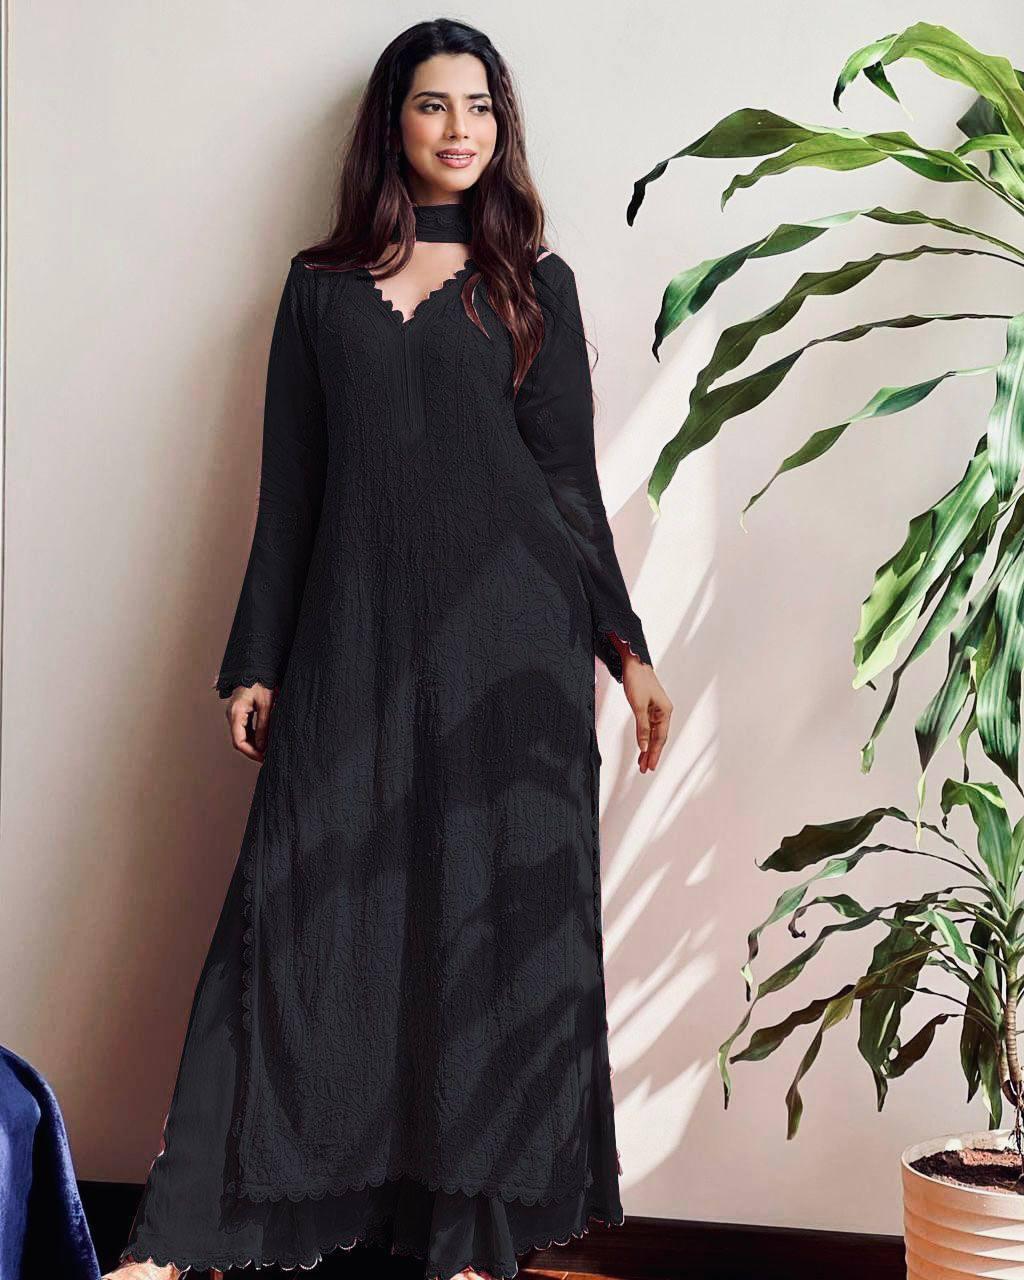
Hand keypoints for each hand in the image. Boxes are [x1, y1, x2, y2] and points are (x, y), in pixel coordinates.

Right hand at [224, 682, 275, 761]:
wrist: (256, 671)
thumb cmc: (262, 684)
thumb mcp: (266, 705)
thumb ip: (264, 726)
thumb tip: (262, 747)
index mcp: (236, 713)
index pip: (239, 741)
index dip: (250, 752)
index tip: (263, 758)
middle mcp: (232, 715)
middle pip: (238, 741)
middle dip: (252, 751)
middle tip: (267, 758)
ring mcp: (234, 715)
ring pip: (241, 736)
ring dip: (253, 745)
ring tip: (267, 751)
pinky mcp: (240, 714)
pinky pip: (244, 730)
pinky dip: (253, 737)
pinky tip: (264, 742)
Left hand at [610, 636, 671, 773]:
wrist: (633, 662)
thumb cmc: (638, 680)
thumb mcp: (638, 706)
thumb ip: (642, 728)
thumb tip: (644, 747)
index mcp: (665, 711)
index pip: (660, 738)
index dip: (655, 754)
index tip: (650, 767)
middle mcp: (663, 712)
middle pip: (658, 738)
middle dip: (651, 754)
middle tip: (645, 769)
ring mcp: (655, 710)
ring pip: (652, 734)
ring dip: (647, 747)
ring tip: (641, 762)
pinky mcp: (648, 707)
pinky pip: (647, 727)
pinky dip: (644, 737)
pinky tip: (641, 745)